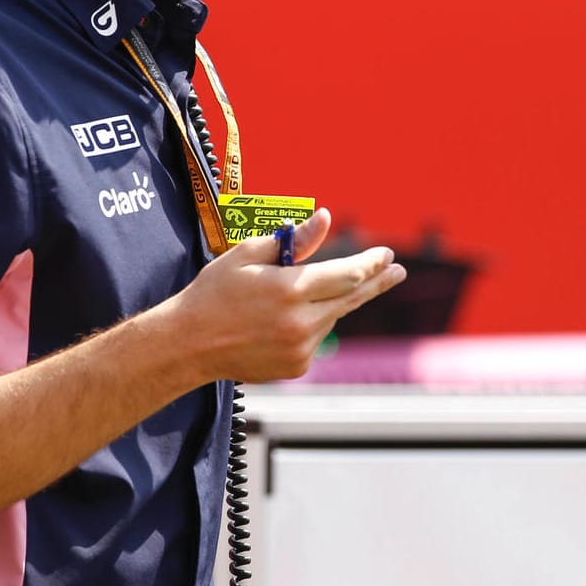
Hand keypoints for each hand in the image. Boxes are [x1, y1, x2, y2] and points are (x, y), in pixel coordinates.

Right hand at [177, 208, 406, 381]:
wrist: (188, 344)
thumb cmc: (214, 292)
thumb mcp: (248, 255)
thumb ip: (294, 241)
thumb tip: (326, 219)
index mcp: (290, 289)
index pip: (347, 274)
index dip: (371, 263)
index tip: (388, 254)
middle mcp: (301, 322)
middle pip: (353, 297)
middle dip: (377, 281)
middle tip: (397, 270)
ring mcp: (301, 348)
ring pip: (333, 317)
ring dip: (330, 301)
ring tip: (296, 295)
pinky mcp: (297, 366)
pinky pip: (317, 338)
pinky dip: (311, 323)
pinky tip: (281, 320)